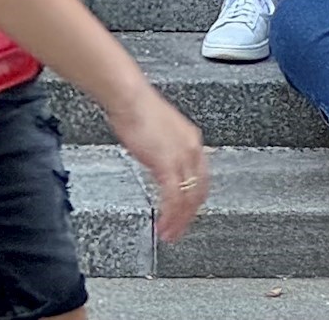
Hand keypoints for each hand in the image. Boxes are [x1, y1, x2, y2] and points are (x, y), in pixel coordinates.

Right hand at [106, 82, 207, 240]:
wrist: (127, 95)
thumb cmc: (135, 105)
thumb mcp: (157, 127)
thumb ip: (163, 146)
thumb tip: (156, 156)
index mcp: (191, 139)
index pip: (200, 177)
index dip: (195, 198)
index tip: (187, 210)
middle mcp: (192, 150)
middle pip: (198, 192)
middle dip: (189, 215)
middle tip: (180, 229)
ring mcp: (181, 158)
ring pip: (188, 199)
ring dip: (180, 220)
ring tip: (170, 233)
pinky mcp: (167, 165)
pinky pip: (174, 199)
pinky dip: (170, 216)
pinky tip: (164, 224)